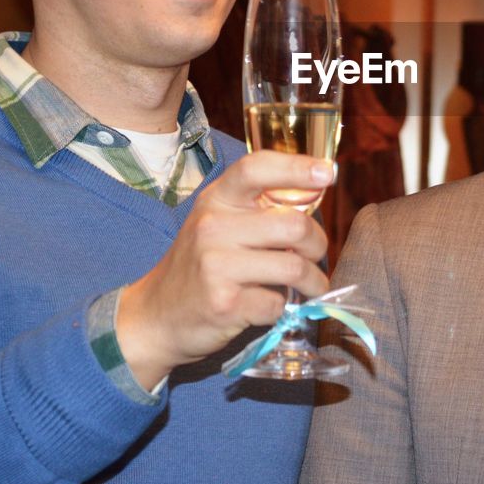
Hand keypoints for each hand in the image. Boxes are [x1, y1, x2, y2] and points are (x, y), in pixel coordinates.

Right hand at [116, 151, 332, 388]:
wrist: (157, 316)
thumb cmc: (201, 265)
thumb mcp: (218, 223)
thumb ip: (256, 209)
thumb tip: (316, 196)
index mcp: (216, 200)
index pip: (257, 168)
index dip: (297, 167)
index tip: (327, 173)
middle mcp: (213, 227)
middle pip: (294, 226)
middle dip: (318, 244)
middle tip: (315, 255)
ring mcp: (216, 265)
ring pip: (294, 267)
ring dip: (313, 281)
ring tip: (310, 285)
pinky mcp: (224, 303)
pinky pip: (278, 302)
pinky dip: (282, 307)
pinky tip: (269, 304)